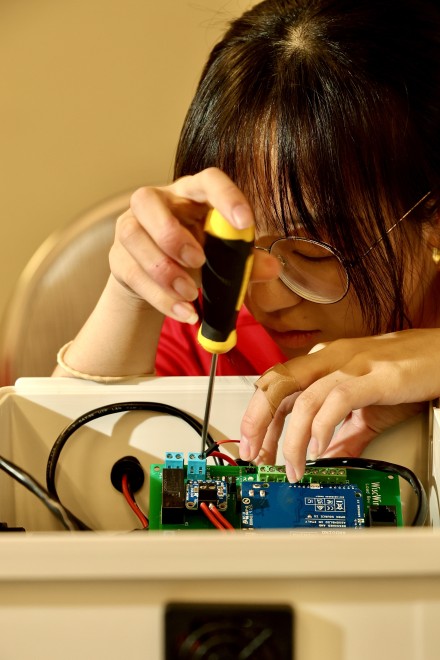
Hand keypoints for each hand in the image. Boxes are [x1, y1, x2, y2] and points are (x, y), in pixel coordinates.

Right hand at [109, 168, 277, 321]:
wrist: (157, 279)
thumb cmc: (195, 257)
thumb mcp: (222, 257)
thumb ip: (244, 262)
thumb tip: (272, 268)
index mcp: (190, 193)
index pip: (207, 181)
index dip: (226, 196)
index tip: (244, 222)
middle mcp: (154, 202)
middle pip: (148, 201)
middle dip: (173, 234)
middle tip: (198, 262)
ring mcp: (130, 226)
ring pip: (134, 237)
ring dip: (163, 270)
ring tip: (190, 295)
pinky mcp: (118, 256)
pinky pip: (132, 273)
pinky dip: (160, 298)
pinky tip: (183, 312)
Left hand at [239, 329, 439, 480]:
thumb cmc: (407, 372)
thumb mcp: (368, 408)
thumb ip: (345, 434)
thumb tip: (325, 458)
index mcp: (323, 362)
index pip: (276, 387)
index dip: (257, 417)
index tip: (254, 447)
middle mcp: (330, 358)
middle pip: (277, 385)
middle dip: (257, 422)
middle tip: (255, 455)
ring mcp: (351, 365)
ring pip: (303, 399)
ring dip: (292, 439)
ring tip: (293, 466)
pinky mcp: (374, 376)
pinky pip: (336, 400)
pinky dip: (323, 427)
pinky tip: (320, 449)